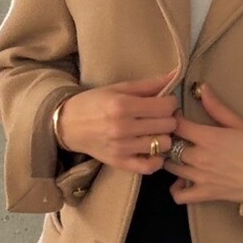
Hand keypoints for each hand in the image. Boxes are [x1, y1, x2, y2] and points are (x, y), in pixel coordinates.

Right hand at [55, 72, 180, 174]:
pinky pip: (149, 167)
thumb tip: (174, 75)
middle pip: (167, 125)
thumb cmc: (94, 103)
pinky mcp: (120, 163)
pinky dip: (156, 160)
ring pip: (162, 145)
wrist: (68, 125)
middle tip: (160, 117)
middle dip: (168, 119)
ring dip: (164, 138)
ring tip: (155, 133)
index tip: (165, 102)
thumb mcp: (118, 88)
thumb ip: (147, 85)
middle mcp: (123, 127)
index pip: (165, 106)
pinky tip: (153, 151)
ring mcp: (122, 148)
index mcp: (123, 105)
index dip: (171, 103)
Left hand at [164, 83, 242, 207]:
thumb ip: (217, 108)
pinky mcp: (206, 195)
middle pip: (169, 146)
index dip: (172, 119)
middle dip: (168, 140)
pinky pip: (179, 196)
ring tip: (176, 155)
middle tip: (173, 137)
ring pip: (170, 168)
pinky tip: (181, 181)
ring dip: (169, 160)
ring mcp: (201, 178)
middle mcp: (200, 158)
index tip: (175, 117)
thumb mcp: (239, 123)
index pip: (177, 125)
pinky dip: (176, 189)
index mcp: (208, 138)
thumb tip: (202, 88)